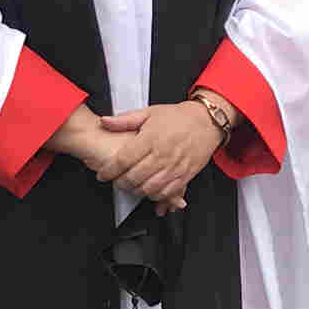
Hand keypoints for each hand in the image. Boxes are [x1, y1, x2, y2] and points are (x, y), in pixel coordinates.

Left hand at [95, 101, 225, 207]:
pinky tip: (149, 190)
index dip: (108, 170)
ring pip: (148, 188)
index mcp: (150, 139)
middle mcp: (162, 155)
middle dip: (120, 183)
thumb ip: (125, 120)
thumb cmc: (178, 117)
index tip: (102, 174)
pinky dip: (155, 195)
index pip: (123, 160)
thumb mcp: (150, 112)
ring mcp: (174, 167)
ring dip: (135, 191)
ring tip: (131, 186)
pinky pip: (166, 192)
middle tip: (115, 181)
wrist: (207, 121)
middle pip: (133, 178)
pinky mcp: (185, 175)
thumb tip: (104, 121)